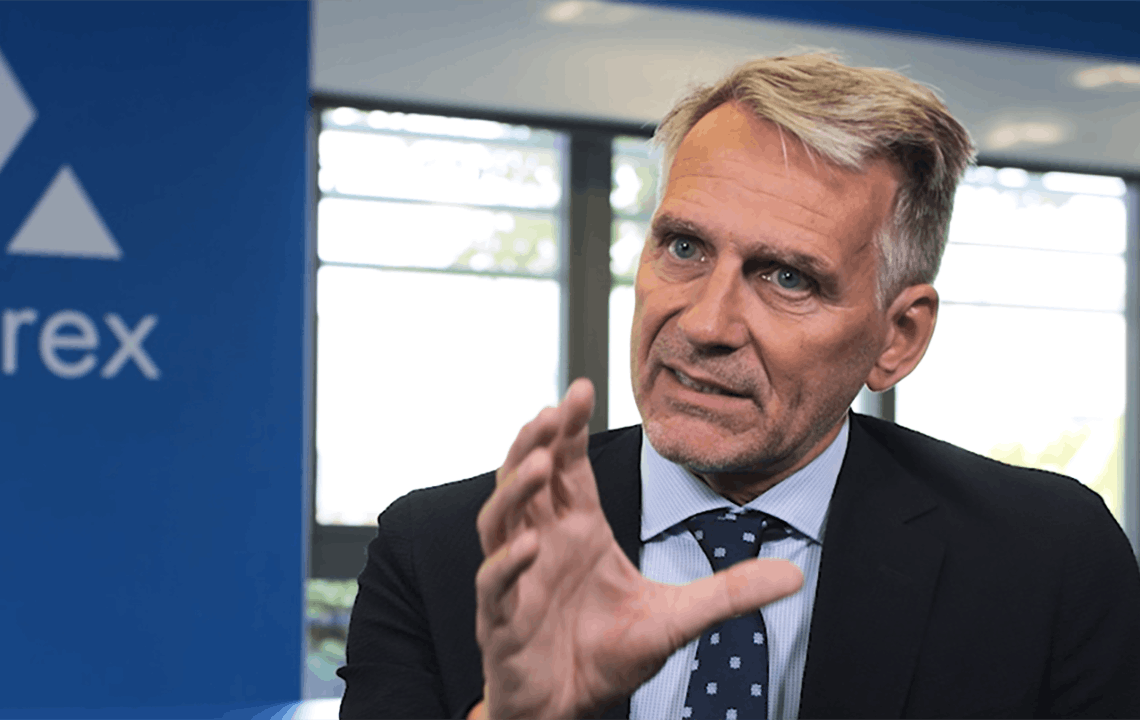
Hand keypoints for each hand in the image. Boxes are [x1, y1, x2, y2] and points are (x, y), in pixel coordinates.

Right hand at [474, 377, 803, 718]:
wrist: (571, 709)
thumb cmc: (609, 656)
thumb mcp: (678, 618)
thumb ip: (729, 592)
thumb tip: (794, 574)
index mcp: (578, 529)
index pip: (568, 467)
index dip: (568, 428)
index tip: (582, 388)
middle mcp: (542, 542)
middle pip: (527, 478)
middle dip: (535, 441)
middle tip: (553, 409)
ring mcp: (517, 578)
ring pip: (500, 518)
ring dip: (516, 487)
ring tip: (540, 461)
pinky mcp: (502, 619)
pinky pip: (496, 583)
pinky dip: (508, 562)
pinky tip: (529, 545)